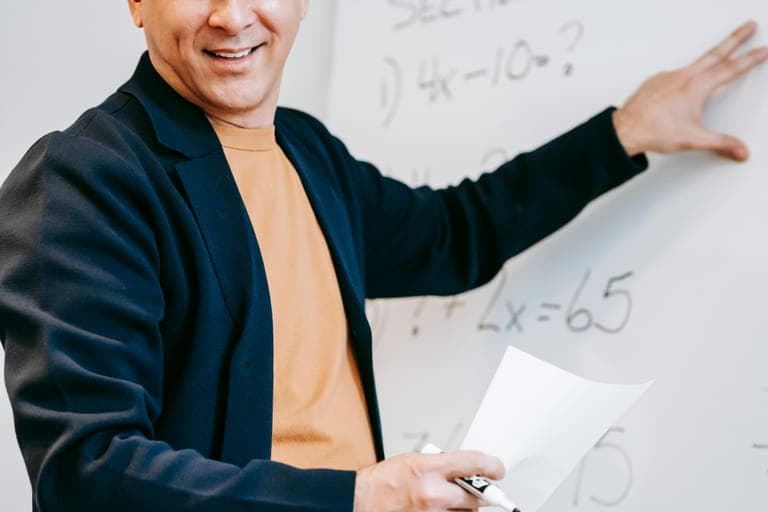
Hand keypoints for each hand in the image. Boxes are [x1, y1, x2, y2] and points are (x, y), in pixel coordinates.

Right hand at [354, 450, 504, 511]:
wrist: (357, 503)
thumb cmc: (380, 483)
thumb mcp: (410, 462)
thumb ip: (439, 465)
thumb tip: (463, 470)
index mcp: (428, 468)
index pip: (474, 463)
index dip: (491, 466)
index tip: (497, 470)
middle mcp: (433, 494)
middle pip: (476, 496)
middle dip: (476, 494)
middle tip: (474, 492)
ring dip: (463, 509)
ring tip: (446, 503)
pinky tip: (442, 511)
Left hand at [613, 20, 767, 160]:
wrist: (624, 130)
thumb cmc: (653, 131)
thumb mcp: (694, 139)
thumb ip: (721, 144)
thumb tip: (740, 150)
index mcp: (696, 86)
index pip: (731, 69)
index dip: (750, 59)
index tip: (764, 50)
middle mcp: (682, 76)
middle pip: (716, 53)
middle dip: (735, 38)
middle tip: (749, 26)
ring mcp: (667, 77)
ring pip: (694, 63)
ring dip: (709, 58)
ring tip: (718, 57)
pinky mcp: (655, 82)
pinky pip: (674, 76)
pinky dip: (684, 77)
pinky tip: (683, 87)